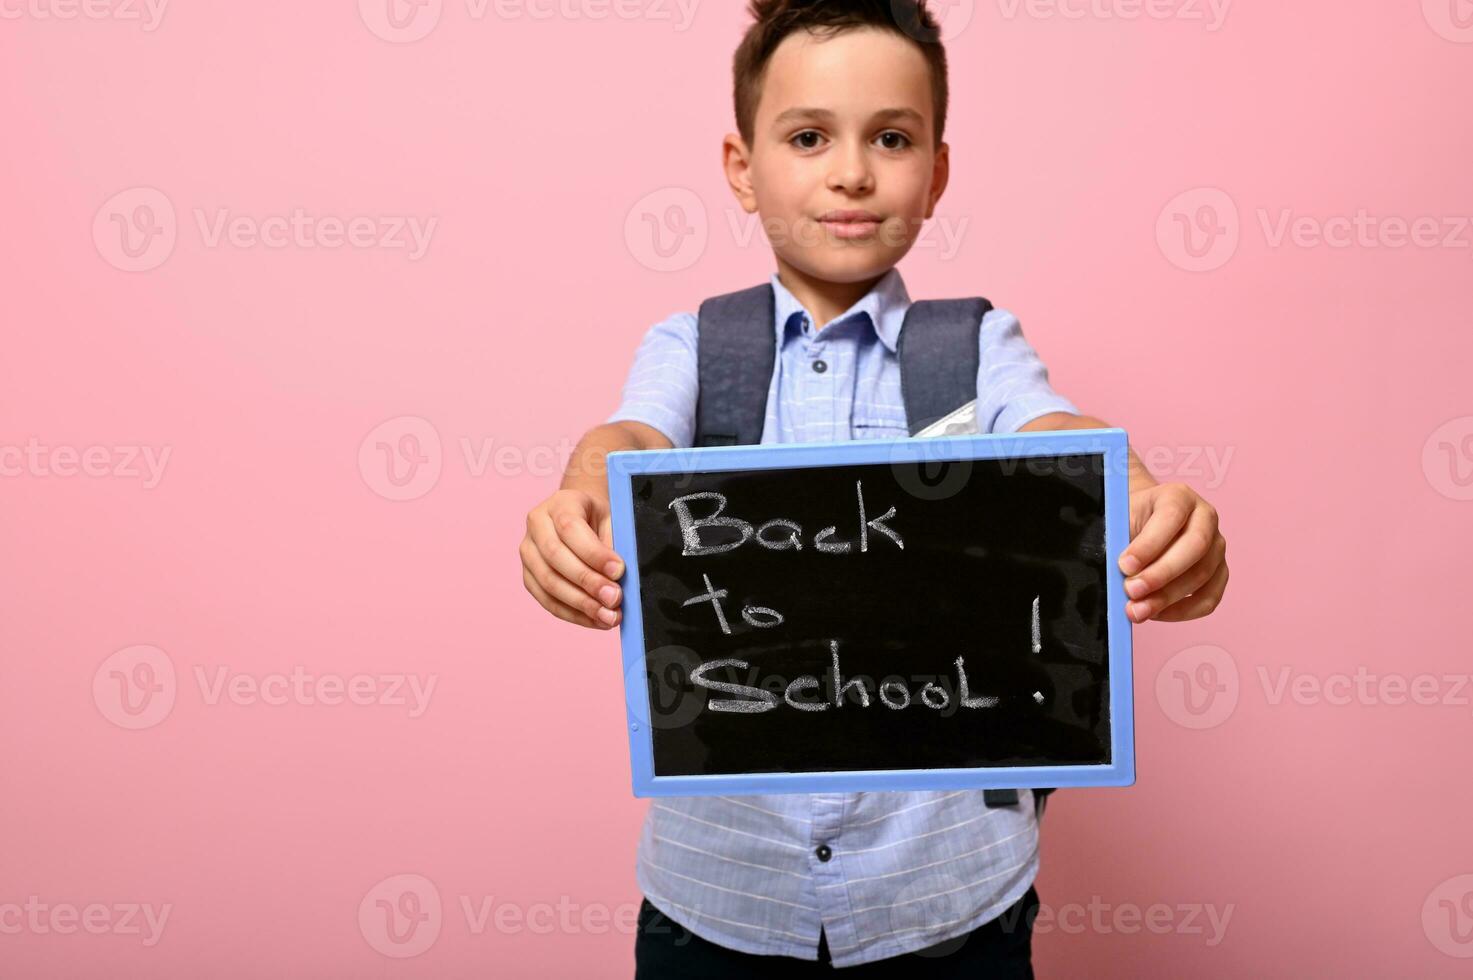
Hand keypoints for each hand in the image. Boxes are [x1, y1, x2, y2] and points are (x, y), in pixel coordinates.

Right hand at [520, 489, 625, 629]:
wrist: (578, 516)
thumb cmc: (598, 518)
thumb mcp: (611, 519)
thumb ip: (613, 544)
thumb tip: (619, 578)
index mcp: (559, 504)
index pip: (570, 528)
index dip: (594, 553)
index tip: (619, 571)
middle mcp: (536, 526)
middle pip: (556, 558)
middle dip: (588, 582)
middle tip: (614, 599)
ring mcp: (528, 553)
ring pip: (549, 583)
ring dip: (581, 604)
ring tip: (609, 617)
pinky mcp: (529, 577)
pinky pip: (548, 601)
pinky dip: (574, 614)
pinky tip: (596, 620)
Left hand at [1118, 482, 1227, 622]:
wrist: (1143, 522)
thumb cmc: (1130, 520)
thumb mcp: (1120, 520)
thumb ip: (1119, 541)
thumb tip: (1118, 574)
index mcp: (1179, 496)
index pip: (1171, 517)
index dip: (1148, 544)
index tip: (1124, 565)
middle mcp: (1205, 517)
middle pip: (1195, 547)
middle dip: (1160, 574)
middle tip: (1131, 591)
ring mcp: (1217, 546)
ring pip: (1202, 575)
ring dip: (1167, 598)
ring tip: (1137, 610)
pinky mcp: (1219, 572)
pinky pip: (1209, 598)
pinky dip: (1182, 611)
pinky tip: (1156, 613)